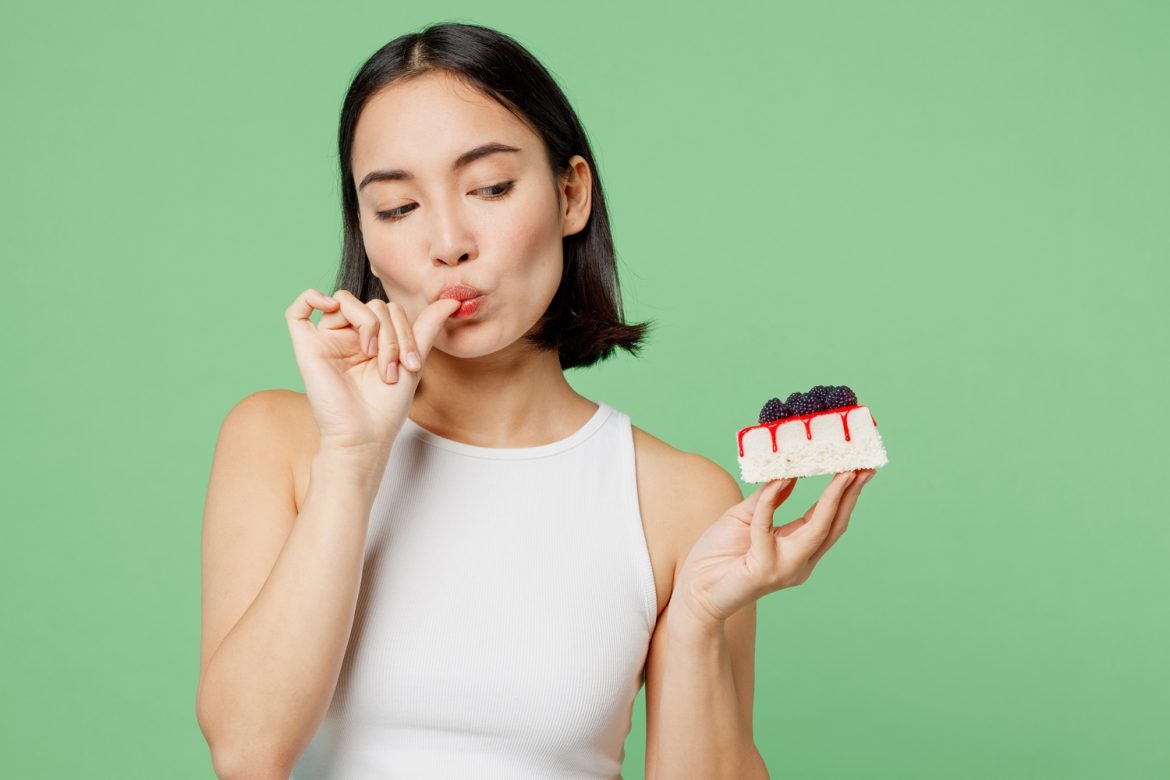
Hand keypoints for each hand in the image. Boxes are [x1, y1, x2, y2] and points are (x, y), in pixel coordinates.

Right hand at [284, 288, 461, 453]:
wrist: (365, 435)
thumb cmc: (386, 407)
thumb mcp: (413, 361)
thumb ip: (426, 328)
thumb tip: (451, 300)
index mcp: (372, 339)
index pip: (389, 310)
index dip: (404, 330)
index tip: (411, 364)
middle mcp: (348, 336)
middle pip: (372, 305)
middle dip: (390, 333)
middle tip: (392, 367)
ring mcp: (326, 340)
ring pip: (346, 301)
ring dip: (368, 325)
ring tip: (371, 357)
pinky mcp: (305, 347)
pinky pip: (298, 309)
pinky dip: (312, 297)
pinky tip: (329, 307)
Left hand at [674, 469, 875, 627]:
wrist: (693, 590)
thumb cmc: (717, 556)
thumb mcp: (746, 518)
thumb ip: (768, 498)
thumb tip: (788, 472)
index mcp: (799, 550)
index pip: (830, 520)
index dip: (846, 495)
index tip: (859, 468)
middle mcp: (799, 562)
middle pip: (834, 525)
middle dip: (851, 495)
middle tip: (863, 466)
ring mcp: (784, 568)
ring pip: (817, 529)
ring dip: (832, 498)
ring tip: (842, 471)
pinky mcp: (763, 569)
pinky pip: (767, 527)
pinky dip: (772, 500)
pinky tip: (778, 480)